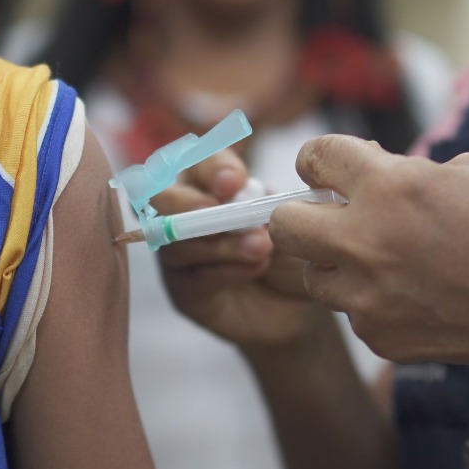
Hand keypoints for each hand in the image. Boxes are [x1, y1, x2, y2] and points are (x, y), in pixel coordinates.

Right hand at [151, 150, 333, 350]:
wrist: (306, 305)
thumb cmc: (296, 252)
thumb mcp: (293, 220)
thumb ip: (270, 203)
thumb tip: (252, 195)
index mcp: (211, 184)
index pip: (198, 163)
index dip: (211, 168)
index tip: (236, 180)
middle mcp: (186, 215)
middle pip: (162, 198)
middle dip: (187, 201)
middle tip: (219, 206)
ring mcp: (181, 256)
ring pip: (179, 242)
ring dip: (221, 242)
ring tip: (263, 247)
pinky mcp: (186, 293)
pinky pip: (195, 278)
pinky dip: (226, 270)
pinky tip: (257, 268)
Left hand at [267, 135, 468, 368]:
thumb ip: (413, 173)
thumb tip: (381, 175)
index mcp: (391, 186)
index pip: (315, 156)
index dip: (321, 159)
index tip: (329, 168)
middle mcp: (366, 241)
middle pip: (284, 225)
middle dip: (302, 215)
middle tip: (331, 217)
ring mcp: (368, 297)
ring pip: (314, 276)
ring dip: (337, 264)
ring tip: (385, 262)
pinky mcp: (381, 338)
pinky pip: (354, 314)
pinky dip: (374, 304)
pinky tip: (418, 298)